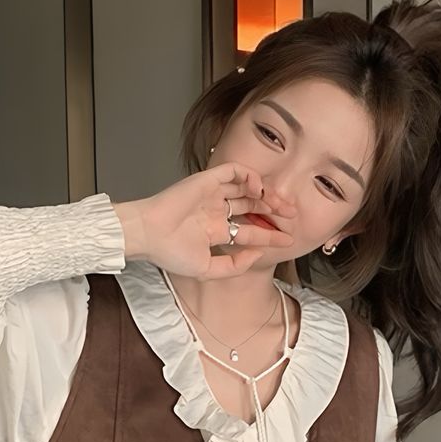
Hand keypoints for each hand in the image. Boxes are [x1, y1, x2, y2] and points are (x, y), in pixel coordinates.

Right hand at [113, 161, 296, 278]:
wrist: (149, 234)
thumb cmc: (170, 253)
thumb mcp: (208, 270)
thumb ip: (235, 265)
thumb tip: (258, 253)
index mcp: (216, 231)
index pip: (250, 230)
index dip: (270, 235)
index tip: (289, 240)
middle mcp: (216, 211)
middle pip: (252, 207)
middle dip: (274, 211)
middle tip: (292, 216)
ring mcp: (212, 195)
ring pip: (247, 188)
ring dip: (266, 194)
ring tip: (281, 203)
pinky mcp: (207, 180)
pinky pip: (233, 171)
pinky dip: (249, 176)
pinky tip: (258, 188)